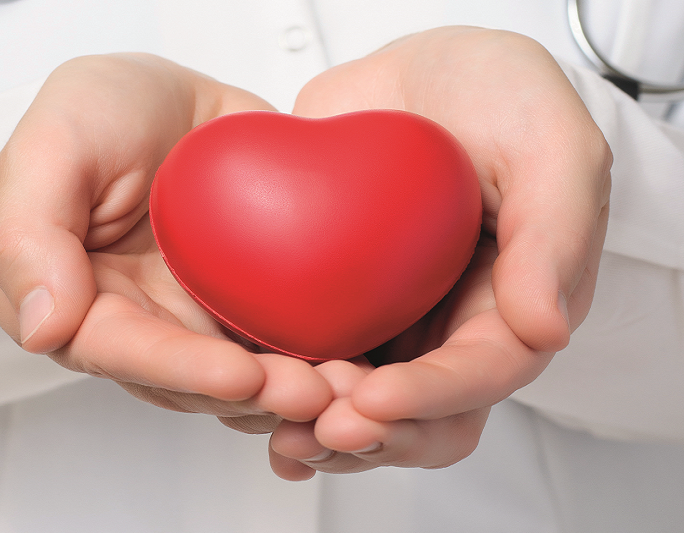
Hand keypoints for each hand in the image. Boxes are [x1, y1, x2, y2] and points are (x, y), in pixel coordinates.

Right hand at [0, 54, 331, 432]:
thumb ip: (30, 232)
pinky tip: (358, 366)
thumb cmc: (98, 113)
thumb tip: (42, 328)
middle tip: (318, 394)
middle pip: (192, 381)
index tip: (239, 375)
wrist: (167, 100)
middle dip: (254, 394)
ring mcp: (196, 318)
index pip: (122, 351)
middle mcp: (138, 324)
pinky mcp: (245, 303)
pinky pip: (279, 342)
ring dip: (294, 391)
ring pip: (242, 376)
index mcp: (77, 301)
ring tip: (350, 389)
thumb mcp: (52, 145)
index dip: (181, 369)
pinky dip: (317, 358)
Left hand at [269, 27, 611, 478]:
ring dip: (321, 428)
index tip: (373, 400)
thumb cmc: (500, 98)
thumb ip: (555, 233)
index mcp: (510, 305)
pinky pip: (310, 359)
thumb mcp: (549, 145)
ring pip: (361, 403)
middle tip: (317, 428)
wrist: (422, 70)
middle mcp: (449, 326)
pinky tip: (250, 408)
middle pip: (421, 415)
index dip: (429, 399)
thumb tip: (545, 329)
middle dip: (372, 433)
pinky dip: (283, 392)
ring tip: (278, 426)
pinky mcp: (335, 298)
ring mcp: (389, 317)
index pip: (480, 376)